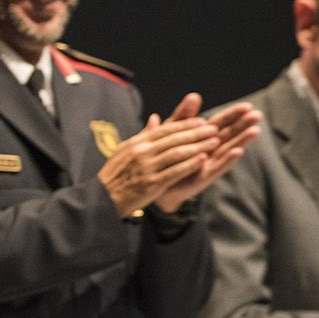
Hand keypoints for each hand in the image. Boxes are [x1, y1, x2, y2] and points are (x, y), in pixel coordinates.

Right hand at [98, 101, 219, 216]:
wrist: (103, 199)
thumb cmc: (116, 175)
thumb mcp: (125, 151)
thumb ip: (143, 135)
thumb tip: (155, 119)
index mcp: (137, 143)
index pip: (165, 129)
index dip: (186, 124)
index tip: (202, 121)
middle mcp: (142, 152)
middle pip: (174, 139)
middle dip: (197, 133)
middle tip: (214, 129)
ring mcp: (147, 167)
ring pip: (177, 153)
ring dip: (198, 146)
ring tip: (215, 142)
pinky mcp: (152, 183)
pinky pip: (175, 171)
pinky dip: (190, 164)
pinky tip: (203, 160)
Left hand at [149, 97, 261, 211]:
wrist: (156, 182)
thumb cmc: (166, 155)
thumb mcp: (172, 131)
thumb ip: (184, 115)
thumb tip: (194, 95)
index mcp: (203, 136)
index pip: (221, 122)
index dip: (233, 114)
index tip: (247, 106)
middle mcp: (210, 149)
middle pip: (230, 134)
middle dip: (243, 125)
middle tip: (257, 115)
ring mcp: (209, 163)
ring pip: (228, 149)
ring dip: (242, 140)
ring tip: (255, 131)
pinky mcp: (204, 176)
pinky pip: (217, 167)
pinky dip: (228, 159)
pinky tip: (238, 151)